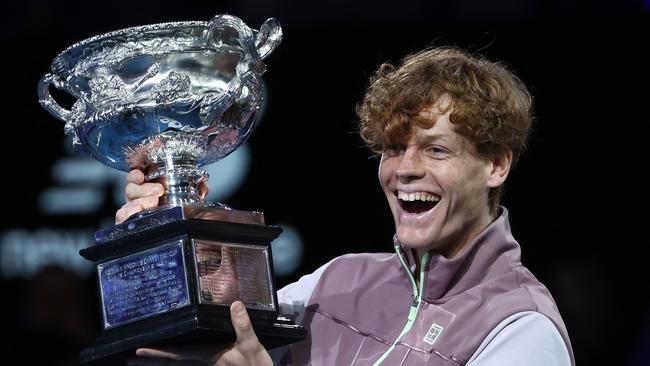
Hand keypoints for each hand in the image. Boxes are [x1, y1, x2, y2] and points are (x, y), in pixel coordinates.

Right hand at [115, 169, 208, 223]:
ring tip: (153, 202)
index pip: (136, 176)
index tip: (141, 175)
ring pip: (128, 201)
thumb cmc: (177, 212)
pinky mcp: (129, 224)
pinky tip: (138, 211)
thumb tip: (203, 186)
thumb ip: (196, 190)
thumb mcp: (189, 198)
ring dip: (140, 200)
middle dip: (144, 187)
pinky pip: (122, 217)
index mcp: (147, 187)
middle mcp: (138, 197)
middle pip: (131, 188)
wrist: (175, 235)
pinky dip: (128, 213)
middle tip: (159, 190)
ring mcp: (133, 211)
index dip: (136, 174)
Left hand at [126, 301, 272, 365]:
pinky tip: (177, 357)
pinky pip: (192, 362)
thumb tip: (235, 304)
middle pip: (173, 362)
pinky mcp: (217, 363)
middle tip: (131, 359)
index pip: (178, 355)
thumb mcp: (251, 346)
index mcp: (209, 355)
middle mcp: (205, 361)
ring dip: (162, 362)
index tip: (138, 351)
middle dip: (152, 361)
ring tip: (144, 359)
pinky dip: (180, 360)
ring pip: (180, 364)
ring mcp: (210, 364)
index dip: (158, 353)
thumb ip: (242, 326)